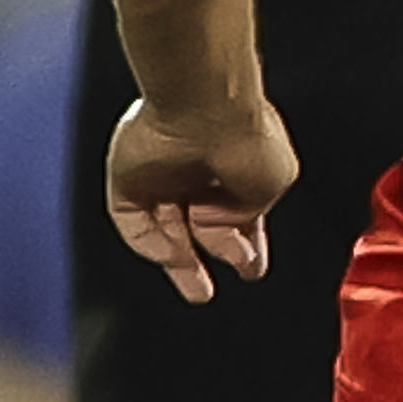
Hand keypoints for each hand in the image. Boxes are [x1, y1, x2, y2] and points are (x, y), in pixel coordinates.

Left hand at [105, 97, 295, 302]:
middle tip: (206, 293)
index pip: (236, 216)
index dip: (243, 247)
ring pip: (163, 229)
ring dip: (179, 263)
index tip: (249, 268)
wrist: (205, 108)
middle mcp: (197, 173)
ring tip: (199, 290)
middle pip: (195, 228)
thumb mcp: (273, 184)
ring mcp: (161, 177)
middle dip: (204, 260)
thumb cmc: (246, 138)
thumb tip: (240, 234)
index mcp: (235, 168)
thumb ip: (254, 215)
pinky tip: (173, 253)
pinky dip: (151, 243)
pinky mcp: (129, 180)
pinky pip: (133, 223)